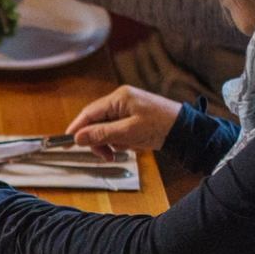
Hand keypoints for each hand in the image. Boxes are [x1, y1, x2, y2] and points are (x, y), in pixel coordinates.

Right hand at [66, 85, 182, 157]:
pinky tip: (132, 145)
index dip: (77, 128)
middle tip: (105, 155)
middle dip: (98, 140)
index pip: (89, 112)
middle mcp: (121, 100)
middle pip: (97, 121)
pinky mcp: (134, 117)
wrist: (186, 130)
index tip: (68, 142)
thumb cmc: (161, 126)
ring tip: (122, 150)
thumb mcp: (128, 132)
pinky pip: (118, 129)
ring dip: (110, 142)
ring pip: (107, 127)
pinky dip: (121, 140)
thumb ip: (102, 134)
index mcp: (119, 98)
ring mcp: (128, 108)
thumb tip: (78, 137)